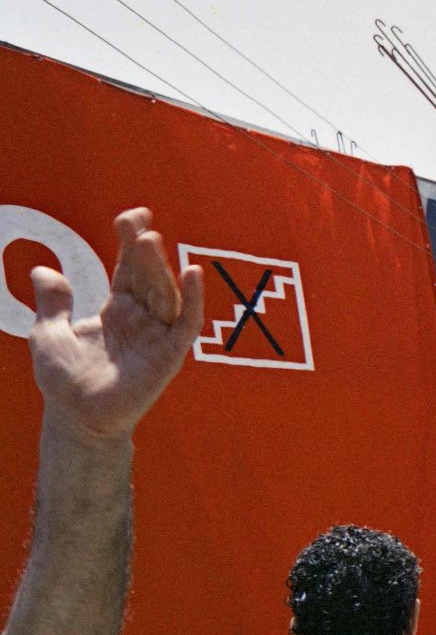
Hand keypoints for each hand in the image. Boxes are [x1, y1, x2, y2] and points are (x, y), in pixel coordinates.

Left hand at [30, 208, 202, 442]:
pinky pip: (186, 324)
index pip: (129, 269)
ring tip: (151, 240)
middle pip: (148, 276)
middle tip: (137, 223)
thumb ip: (53, 302)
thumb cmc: (65, 381)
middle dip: (144, 249)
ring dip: (162, 267)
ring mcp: (157, 336)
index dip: (131, 242)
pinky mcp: (169, 355)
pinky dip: (193, 300)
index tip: (131, 217)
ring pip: (166, 294)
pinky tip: (193, 274)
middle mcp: (142, 319)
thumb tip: (42, 270)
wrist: (76, 418)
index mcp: (118, 310)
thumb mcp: (49, 333)